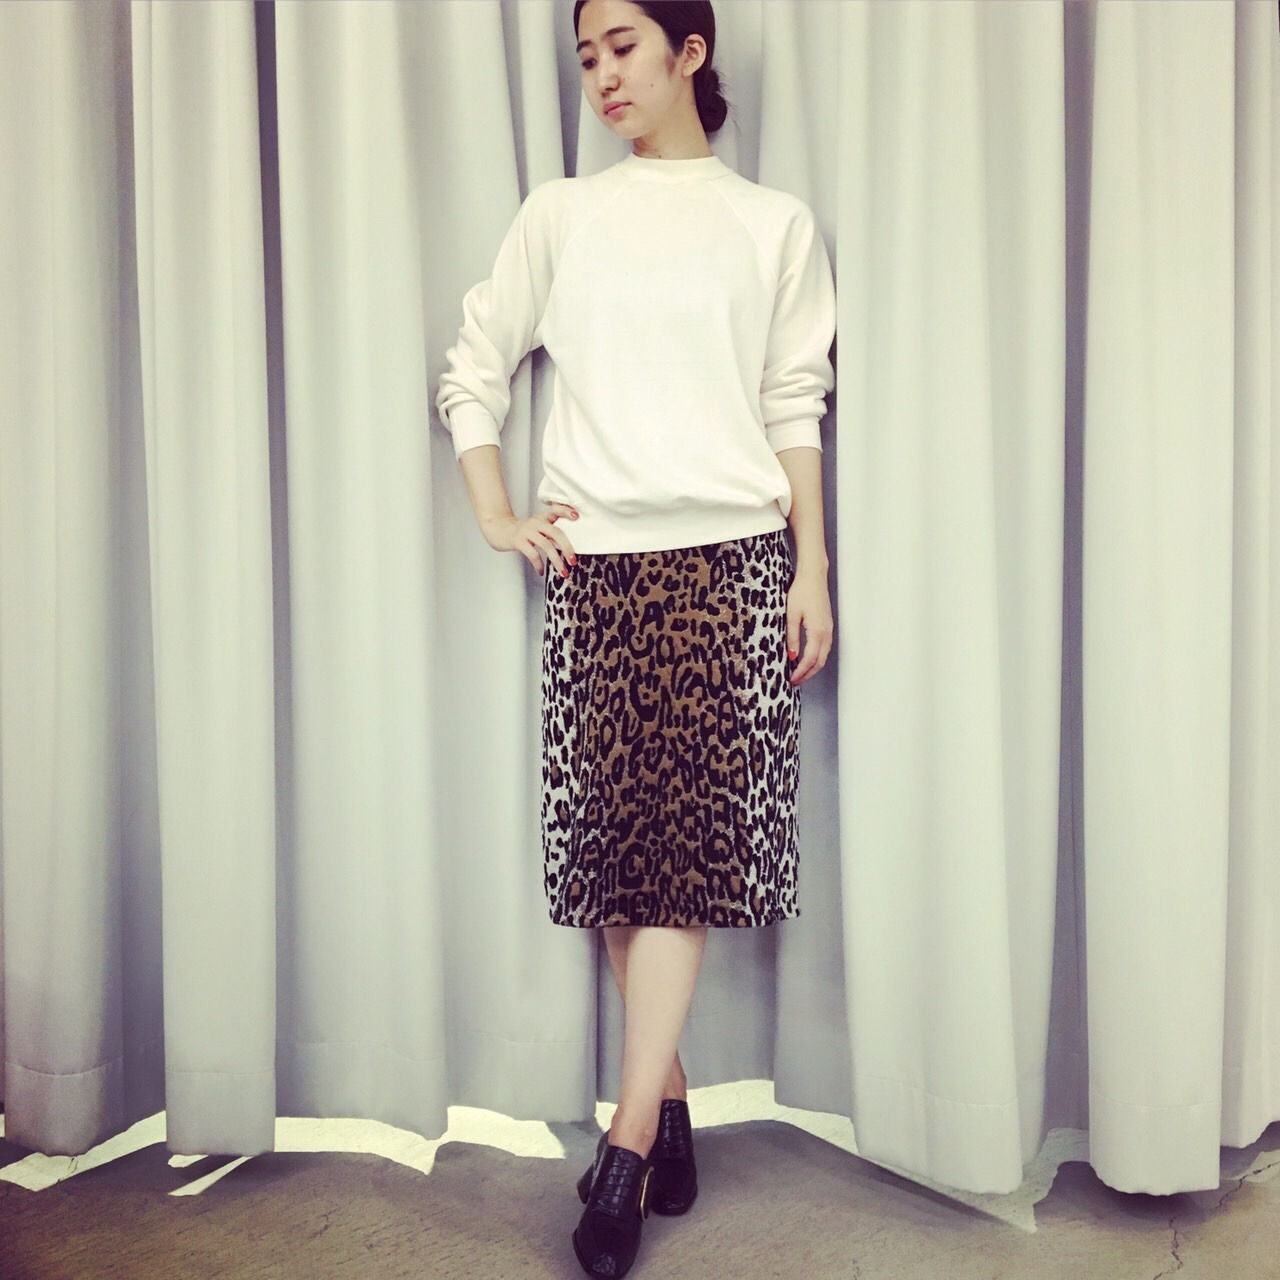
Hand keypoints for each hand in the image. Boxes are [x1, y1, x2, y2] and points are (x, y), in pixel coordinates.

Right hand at [482, 503, 578, 576]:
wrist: (500, 531)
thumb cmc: (524, 532)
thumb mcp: (538, 526)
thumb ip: (552, 532)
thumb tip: (569, 548)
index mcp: (542, 517)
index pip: (555, 509)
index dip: (566, 511)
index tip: (577, 517)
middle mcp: (536, 522)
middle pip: (555, 532)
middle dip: (567, 548)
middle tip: (573, 561)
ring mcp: (527, 531)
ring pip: (546, 545)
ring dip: (557, 561)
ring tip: (563, 572)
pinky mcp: (518, 541)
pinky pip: (532, 554)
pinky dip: (539, 565)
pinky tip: (542, 572)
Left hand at [786, 567, 833, 685]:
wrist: (814, 577)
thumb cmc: (801, 592)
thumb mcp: (791, 615)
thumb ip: (792, 637)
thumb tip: (792, 656)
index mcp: (817, 631)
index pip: (810, 659)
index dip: (801, 672)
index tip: (792, 679)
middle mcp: (826, 633)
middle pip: (819, 661)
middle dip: (807, 674)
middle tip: (795, 681)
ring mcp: (828, 629)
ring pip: (823, 655)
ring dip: (812, 667)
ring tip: (800, 673)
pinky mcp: (827, 625)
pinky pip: (824, 647)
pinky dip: (817, 657)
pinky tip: (807, 658)